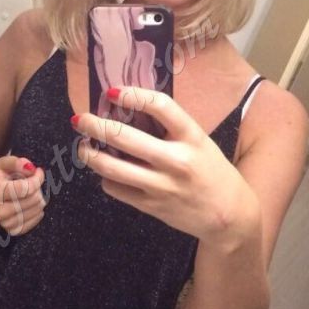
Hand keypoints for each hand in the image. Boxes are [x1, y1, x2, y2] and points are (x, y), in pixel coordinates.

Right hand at [0, 155, 45, 235]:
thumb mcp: (2, 163)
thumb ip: (15, 162)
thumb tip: (30, 168)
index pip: (26, 188)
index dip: (37, 178)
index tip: (38, 171)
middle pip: (33, 200)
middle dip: (37, 189)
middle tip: (32, 183)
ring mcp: (5, 223)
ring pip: (36, 211)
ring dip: (38, 199)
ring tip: (30, 192)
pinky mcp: (12, 230)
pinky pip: (34, 222)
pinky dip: (37, 212)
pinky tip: (33, 204)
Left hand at [73, 87, 259, 248]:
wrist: (228, 216)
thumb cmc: (211, 171)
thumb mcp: (200, 143)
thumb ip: (170, 129)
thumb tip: (129, 110)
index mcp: (193, 137)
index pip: (161, 106)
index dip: (133, 95)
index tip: (112, 91)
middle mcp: (177, 161)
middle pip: (125, 138)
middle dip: (95, 126)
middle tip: (81, 119)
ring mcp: (162, 186)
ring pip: (112, 168)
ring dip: (91, 155)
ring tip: (84, 147)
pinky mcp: (151, 206)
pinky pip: (116, 189)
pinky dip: (106, 178)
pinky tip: (107, 172)